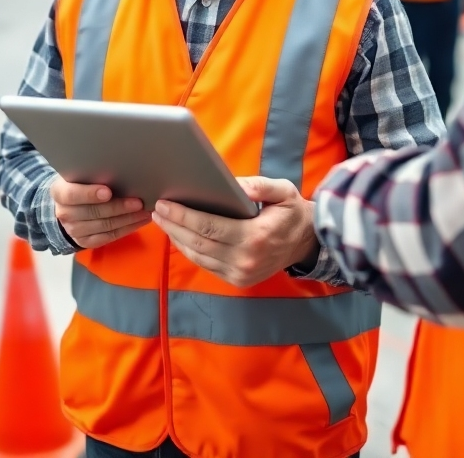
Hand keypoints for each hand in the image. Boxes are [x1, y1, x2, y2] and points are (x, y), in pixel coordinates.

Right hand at [49, 176, 150, 248]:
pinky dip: (127, 229)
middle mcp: (64, 214)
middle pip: (94, 212)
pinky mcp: (85, 242)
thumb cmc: (80, 184)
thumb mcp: (79, 175)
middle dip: (118, 207)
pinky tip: (140, 221)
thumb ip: (93, 172)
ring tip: (146, 211)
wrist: (67, 206)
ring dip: (128, 219)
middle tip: (139, 202)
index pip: (72, 195)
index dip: (90, 194)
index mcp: (60, 193)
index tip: (108, 191)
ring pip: (105, 226)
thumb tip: (121, 166)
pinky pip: (109, 237)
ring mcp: (74, 231)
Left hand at [152, 176, 319, 288]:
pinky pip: (206, 265)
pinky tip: (180, 236)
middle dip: (174, 226)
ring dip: (177, 239)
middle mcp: (245, 260)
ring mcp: (240, 274)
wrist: (306, 243)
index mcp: (255, 237)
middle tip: (157, 209)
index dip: (184, 216)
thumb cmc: (291, 212)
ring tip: (163, 221)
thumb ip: (259, 186)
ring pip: (198, 257)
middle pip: (198, 243)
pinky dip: (189, 250)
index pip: (209, 227)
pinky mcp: (237, 280)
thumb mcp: (282, 191)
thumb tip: (234, 185)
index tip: (165, 204)